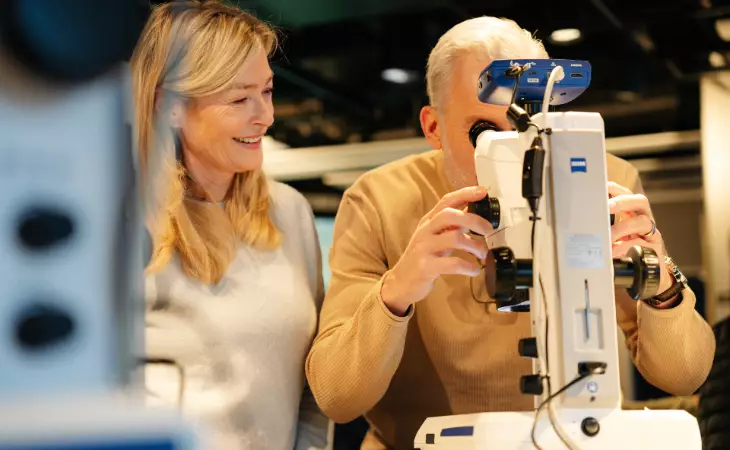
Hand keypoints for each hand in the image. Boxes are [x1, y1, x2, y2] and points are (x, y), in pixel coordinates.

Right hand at [381, 186, 493, 314]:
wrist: (401, 282)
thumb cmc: (422, 258)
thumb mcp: (435, 238)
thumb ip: (452, 226)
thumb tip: (472, 213)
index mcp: (428, 222)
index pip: (446, 201)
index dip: (465, 194)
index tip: (483, 192)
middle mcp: (425, 231)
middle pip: (450, 215)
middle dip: (474, 220)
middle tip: (489, 230)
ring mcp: (424, 248)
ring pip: (454, 238)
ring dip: (475, 246)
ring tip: (482, 254)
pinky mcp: (426, 267)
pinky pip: (452, 263)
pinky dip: (468, 267)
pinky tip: (474, 270)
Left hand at [608, 182, 671, 295]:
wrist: (649, 275)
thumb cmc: (626, 252)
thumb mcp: (614, 238)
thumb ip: (603, 229)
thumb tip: (580, 227)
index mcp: (632, 213)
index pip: (626, 194)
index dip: (616, 189)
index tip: (603, 186)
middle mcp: (644, 219)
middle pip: (640, 201)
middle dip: (623, 201)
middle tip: (608, 206)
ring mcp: (652, 233)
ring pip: (643, 222)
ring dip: (623, 227)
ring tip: (609, 236)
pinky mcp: (655, 249)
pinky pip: (643, 244)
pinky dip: (627, 247)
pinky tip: (615, 251)